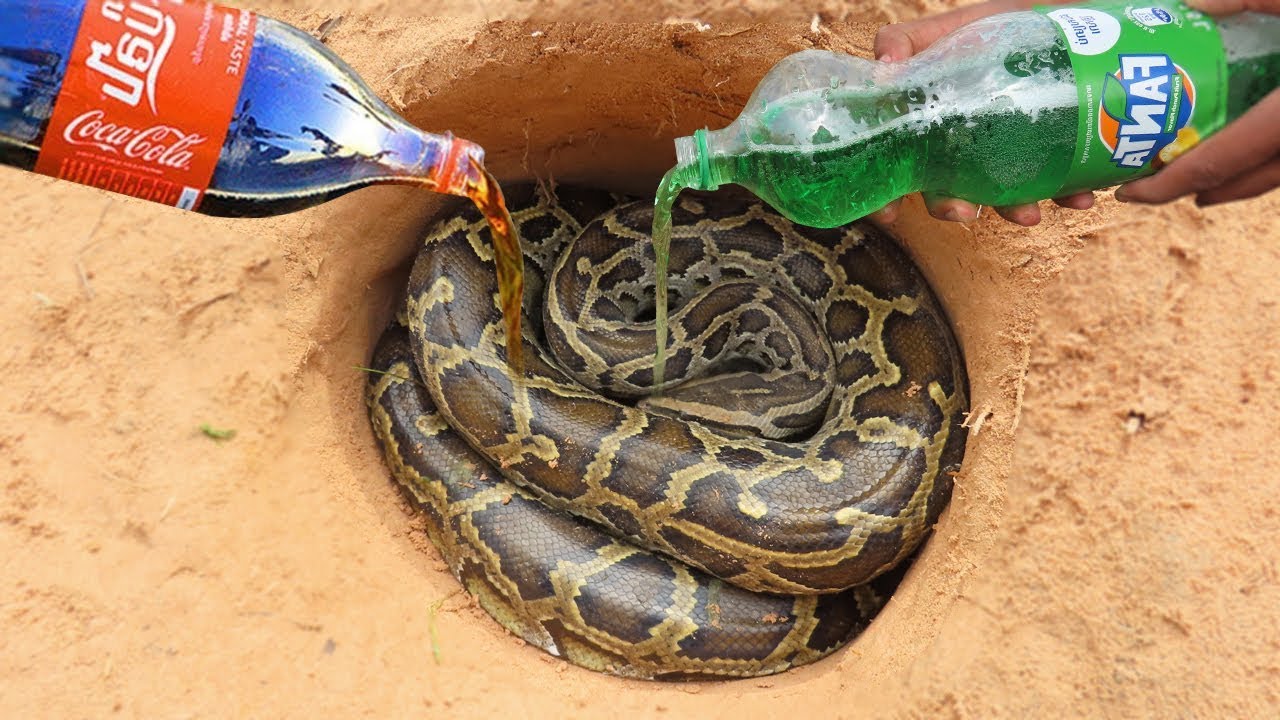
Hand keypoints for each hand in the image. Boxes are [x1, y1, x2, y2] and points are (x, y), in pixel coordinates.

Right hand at [869, 0, 1095, 226]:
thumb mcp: (946, 27)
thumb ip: (905, 42)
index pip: (898, 169)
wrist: (1055, 15)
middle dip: (953, 208)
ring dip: (1013, 210)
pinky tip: (1080, 195)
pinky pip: (1058, 183)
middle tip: (966, 212)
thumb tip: (882, 72)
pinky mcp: (1048, 154)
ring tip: (1031, 212)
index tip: (890, 212)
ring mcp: (1005, 154)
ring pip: (1001, 196)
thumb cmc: (994, 26)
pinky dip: (1068, 194)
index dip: (887, 195)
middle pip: (946, 191)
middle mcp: (963, 149)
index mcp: (929, 128)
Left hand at [1115, 0, 1279, 206]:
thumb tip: (1189, 2)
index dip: (1167, 187)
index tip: (1127, 194)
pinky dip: (1262, 160)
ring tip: (1191, 175)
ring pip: (1272, 174)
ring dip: (1232, 178)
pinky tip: (1245, 142)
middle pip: (1242, 181)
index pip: (1216, 165)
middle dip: (1193, 188)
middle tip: (1149, 188)